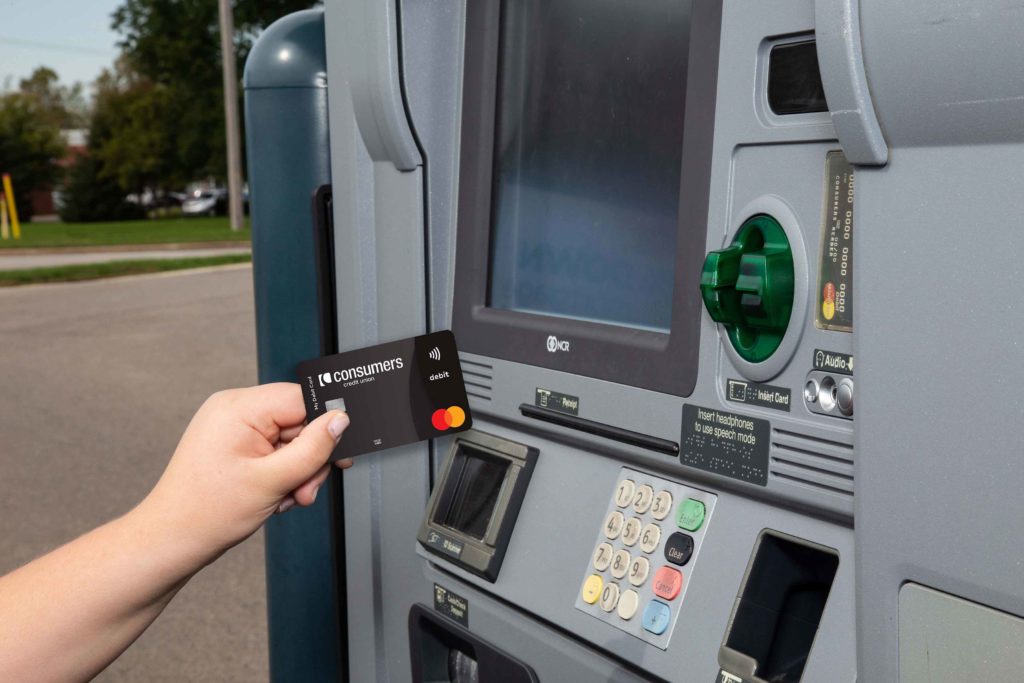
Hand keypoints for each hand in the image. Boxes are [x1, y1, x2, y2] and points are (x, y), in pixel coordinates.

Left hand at [137, 383, 351, 564]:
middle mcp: (234, 410)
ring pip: (290, 439)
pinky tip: (276, 495)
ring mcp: (233, 427)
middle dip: (309, 458)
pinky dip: (283, 474)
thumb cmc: (206, 512)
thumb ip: (313, 448)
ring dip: (298, 471)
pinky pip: (275, 450)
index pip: (301, 398)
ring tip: (287, 496)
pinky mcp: (235, 444)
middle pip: (298, 421)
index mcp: (238, 408)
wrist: (172, 540)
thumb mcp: (273, 480)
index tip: (341, 448)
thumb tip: (339, 420)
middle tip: (306, 487)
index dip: (325, 424)